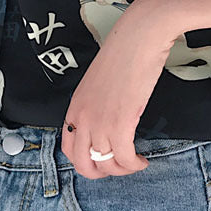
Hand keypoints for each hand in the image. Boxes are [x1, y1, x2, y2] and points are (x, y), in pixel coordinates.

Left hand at [60, 0, 178, 178]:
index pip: (68, 148)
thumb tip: (107, 120)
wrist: (139, 37)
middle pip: (82, 164)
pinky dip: (134, 165)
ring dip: (123, 170)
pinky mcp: (121, 122)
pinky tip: (142, 160)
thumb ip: (98, 103)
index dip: (85, 161)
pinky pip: (124, 158)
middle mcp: (82, 117)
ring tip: (135, 163)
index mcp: (75, 106)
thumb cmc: (124, 53)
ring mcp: (99, 121)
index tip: (102, 159)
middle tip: (118, 168)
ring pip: (106, 163)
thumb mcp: (100, 82)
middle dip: (101, 173)